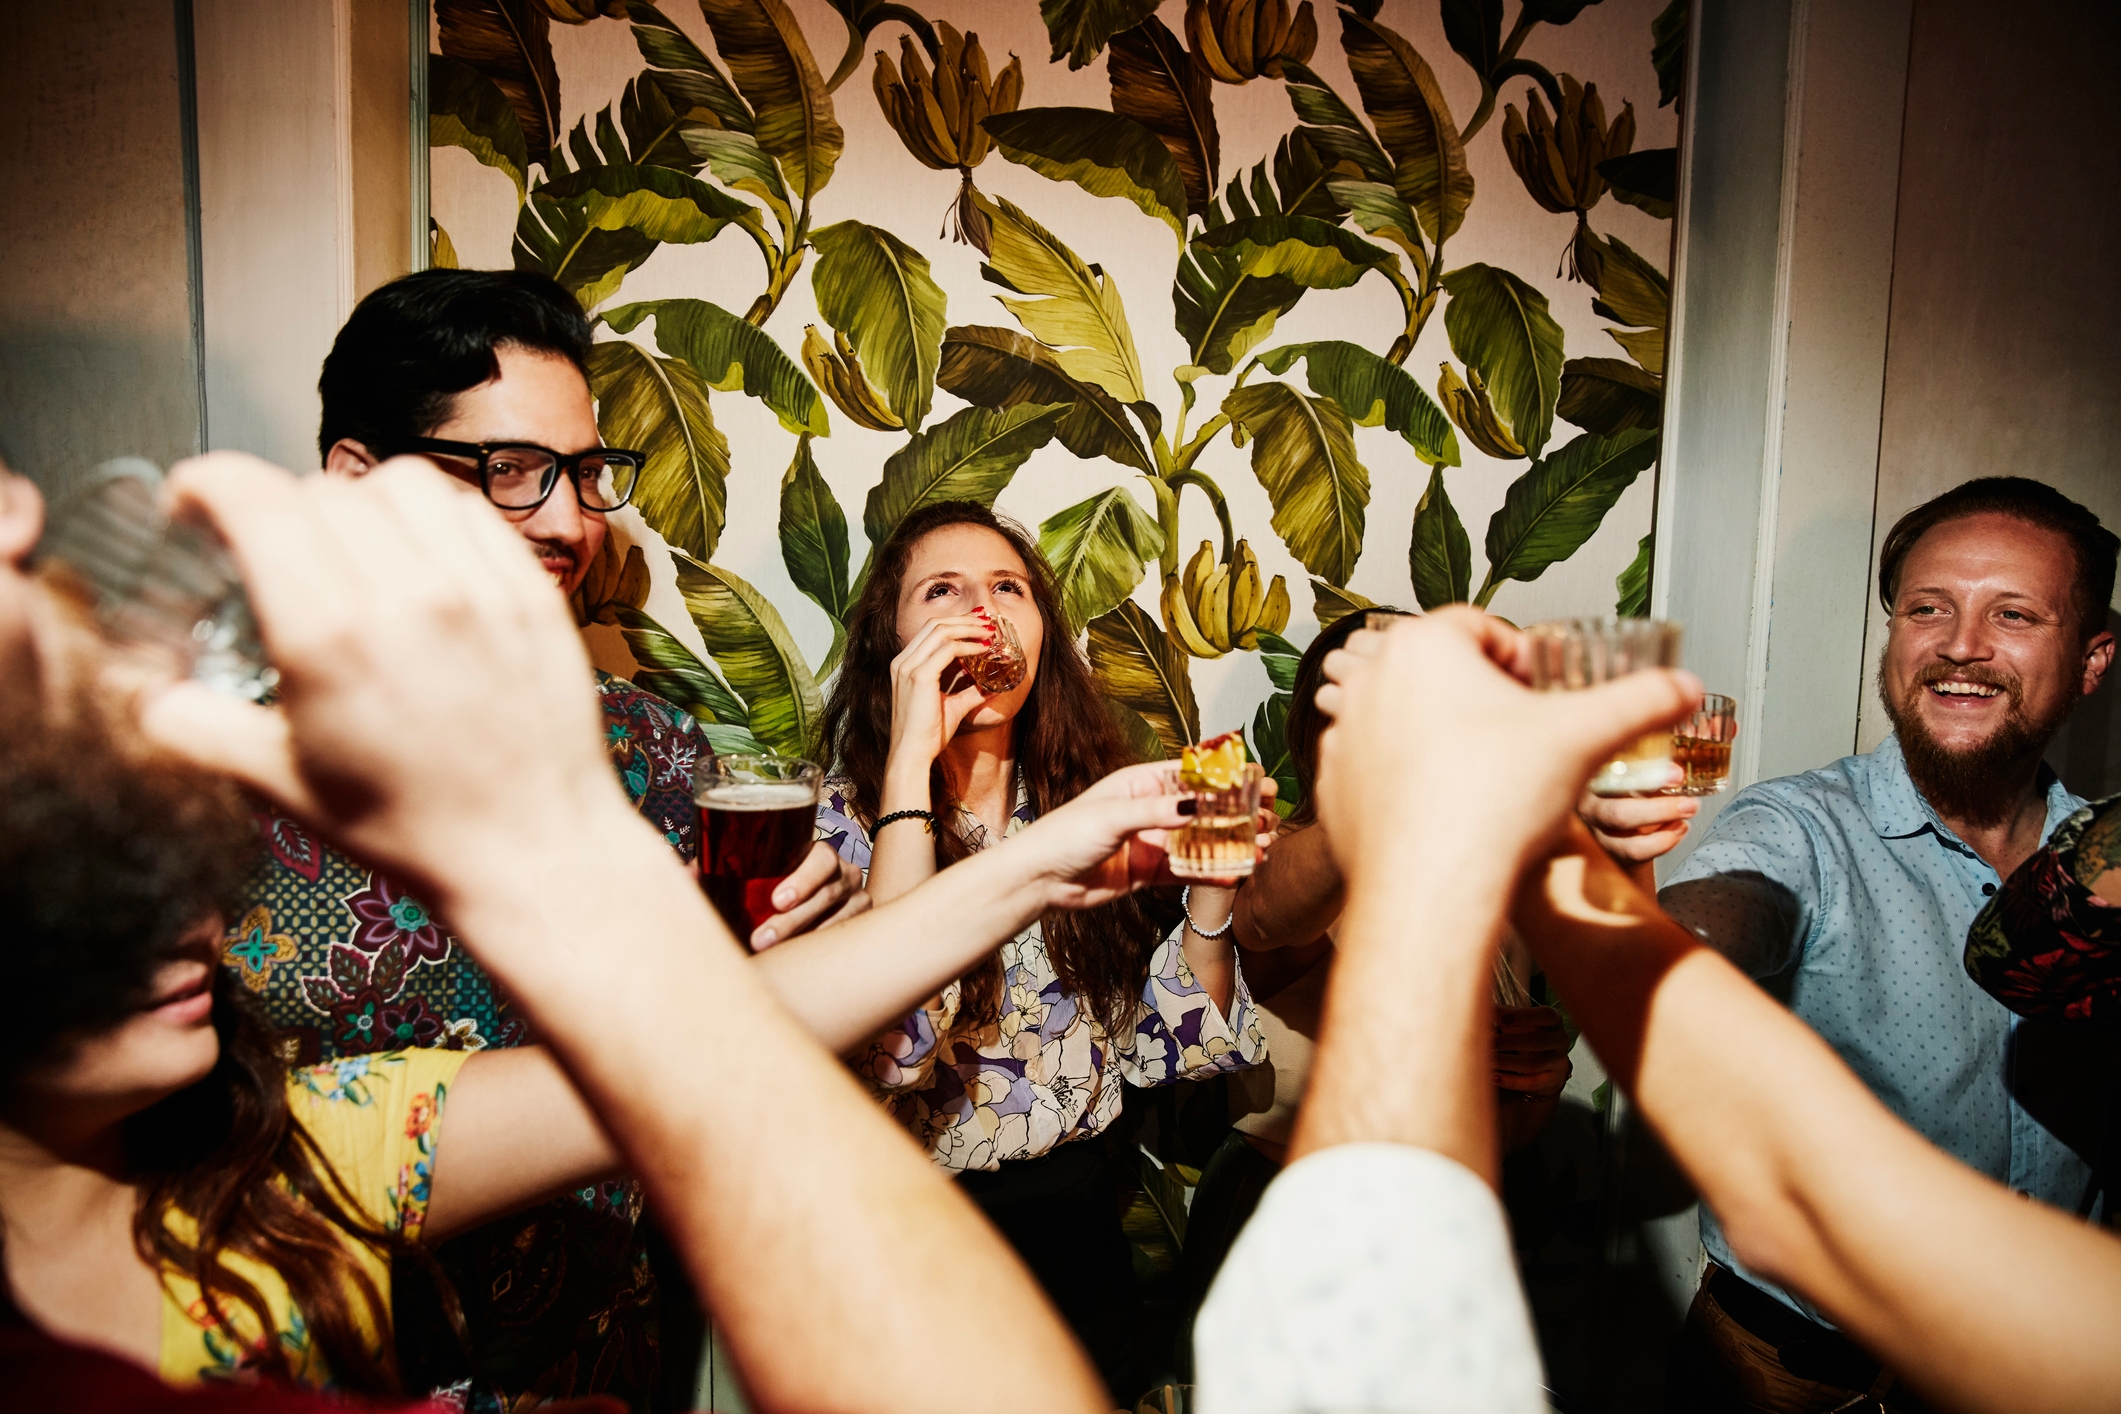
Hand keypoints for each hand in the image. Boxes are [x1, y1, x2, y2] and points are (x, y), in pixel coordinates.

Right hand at [134, 454, 633, 905]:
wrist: (532, 849)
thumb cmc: (411, 827)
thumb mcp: (281, 785)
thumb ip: (197, 726)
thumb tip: (146, 693)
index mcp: (330, 635)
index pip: (255, 500)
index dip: (208, 483)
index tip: (193, 501)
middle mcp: (408, 594)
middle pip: (321, 489)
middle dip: (277, 507)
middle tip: (272, 550)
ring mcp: (479, 587)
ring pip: (402, 483)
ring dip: (359, 500)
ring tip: (350, 546)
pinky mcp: (533, 592)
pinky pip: (472, 511)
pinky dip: (434, 516)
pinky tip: (421, 556)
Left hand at [750, 843, 868, 949]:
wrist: (815, 900)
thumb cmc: (780, 885)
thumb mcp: (770, 873)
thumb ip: (743, 875)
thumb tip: (704, 880)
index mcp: (823, 854)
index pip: (822, 860)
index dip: (802, 881)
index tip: (776, 901)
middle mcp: (847, 873)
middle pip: (825, 895)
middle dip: (790, 921)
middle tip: (760, 940)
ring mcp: (858, 898)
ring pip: (835, 920)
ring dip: (802, 939)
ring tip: (774, 955)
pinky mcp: (862, 922)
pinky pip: (843, 938)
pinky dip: (819, 950)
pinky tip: (797, 959)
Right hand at [884, 610, 1000, 783]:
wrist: (912, 754)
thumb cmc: (928, 734)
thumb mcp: (952, 706)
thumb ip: (968, 693)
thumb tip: (990, 686)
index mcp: (904, 665)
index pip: (930, 631)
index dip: (956, 623)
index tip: (979, 624)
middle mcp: (903, 661)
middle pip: (935, 624)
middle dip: (964, 619)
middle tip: (987, 622)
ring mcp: (908, 667)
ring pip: (941, 630)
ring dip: (968, 628)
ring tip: (988, 632)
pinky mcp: (919, 676)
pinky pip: (948, 649)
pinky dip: (968, 645)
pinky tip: (983, 649)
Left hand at [997, 762, 1275, 908]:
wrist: (1039, 879)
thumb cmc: (1065, 834)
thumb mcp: (1112, 816)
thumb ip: (1156, 812)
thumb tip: (1197, 806)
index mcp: (1140, 783)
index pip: (1191, 775)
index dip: (1226, 778)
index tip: (1258, 780)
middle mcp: (1150, 809)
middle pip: (1203, 809)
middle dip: (1238, 813)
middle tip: (1271, 816)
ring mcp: (1151, 841)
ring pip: (1201, 841)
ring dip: (1232, 844)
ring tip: (1264, 846)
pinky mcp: (1149, 872)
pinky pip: (1187, 871)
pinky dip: (1212, 873)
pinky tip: (1238, 874)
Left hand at [1311, 607, 1699, 888]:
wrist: (1431, 891)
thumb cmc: (1494, 804)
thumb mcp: (1584, 737)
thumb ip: (1640, 701)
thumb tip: (1683, 687)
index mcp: (1422, 644)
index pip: (1482, 630)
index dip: (1521, 662)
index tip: (1541, 698)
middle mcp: (1370, 680)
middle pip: (1442, 674)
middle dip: (1482, 701)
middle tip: (1519, 742)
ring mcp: (1342, 733)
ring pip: (1409, 721)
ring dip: (1445, 739)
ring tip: (1485, 782)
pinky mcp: (1330, 785)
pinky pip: (1381, 770)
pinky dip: (1412, 782)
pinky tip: (1447, 813)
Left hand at [1492, 1003, 1572, 1097]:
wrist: (1547, 1060)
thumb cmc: (1528, 1032)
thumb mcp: (1520, 1020)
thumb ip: (1503, 1013)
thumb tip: (1480, 1006)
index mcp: (1554, 1020)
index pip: (1546, 1015)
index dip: (1524, 1016)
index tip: (1502, 1019)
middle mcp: (1560, 1040)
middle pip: (1537, 1041)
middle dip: (1508, 1042)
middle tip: (1486, 1042)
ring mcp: (1558, 1061)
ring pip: (1532, 1064)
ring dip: (1506, 1062)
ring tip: (1485, 1059)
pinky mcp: (1552, 1080)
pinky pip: (1531, 1082)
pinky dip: (1511, 1081)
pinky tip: (1493, 1077)